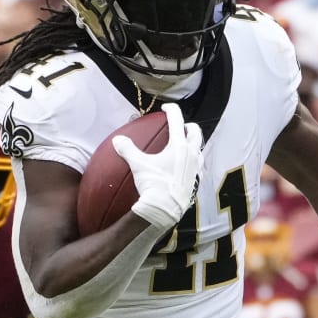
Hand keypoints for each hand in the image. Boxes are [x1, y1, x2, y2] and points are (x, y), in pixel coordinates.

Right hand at [113, 103, 203, 229]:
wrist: (166, 209)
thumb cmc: (153, 184)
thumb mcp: (138, 165)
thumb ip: (128, 149)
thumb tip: (118, 140)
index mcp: (179, 145)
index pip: (177, 120)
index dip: (171, 110)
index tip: (165, 108)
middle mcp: (192, 154)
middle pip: (195, 132)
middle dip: (188, 126)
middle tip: (180, 126)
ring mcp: (196, 168)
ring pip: (199, 149)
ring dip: (193, 144)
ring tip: (184, 146)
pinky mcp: (196, 181)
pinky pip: (198, 167)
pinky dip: (192, 162)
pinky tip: (183, 167)